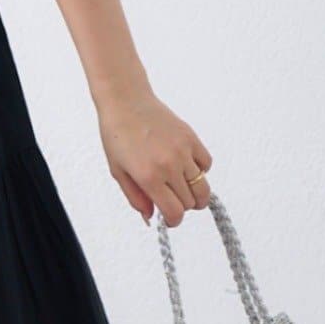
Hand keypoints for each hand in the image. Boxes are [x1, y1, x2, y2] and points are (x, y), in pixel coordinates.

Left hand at [96, 89, 212, 226]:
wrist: (126, 102)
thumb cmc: (117, 135)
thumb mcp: (118, 172)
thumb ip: (136, 197)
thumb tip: (151, 217)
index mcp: (149, 177)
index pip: (174, 212)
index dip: (173, 221)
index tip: (169, 219)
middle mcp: (169, 166)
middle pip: (191, 202)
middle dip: (182, 207)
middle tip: (171, 200)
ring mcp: (183, 151)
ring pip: (203, 186)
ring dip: (194, 193)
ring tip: (181, 187)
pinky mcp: (191, 138)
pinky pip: (206, 164)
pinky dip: (200, 171)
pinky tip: (186, 168)